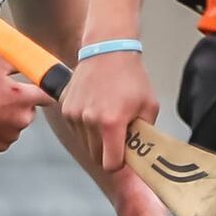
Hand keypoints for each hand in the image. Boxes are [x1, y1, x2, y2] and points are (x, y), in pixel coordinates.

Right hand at [0, 57, 51, 151]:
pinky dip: (0, 130)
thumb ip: (18, 64)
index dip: (45, 92)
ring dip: (11, 118)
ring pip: (18, 124)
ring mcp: (11, 134)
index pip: (50, 96)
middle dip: (22, 104)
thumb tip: (29, 62)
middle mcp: (21, 119)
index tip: (42, 91)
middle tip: (3, 97)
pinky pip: (7, 136)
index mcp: (24, 98)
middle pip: (32, 110)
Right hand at [60, 50, 158, 171]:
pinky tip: (97, 110)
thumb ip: (145, 134)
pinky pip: (76, 130)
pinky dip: (86, 128)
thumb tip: (142, 155)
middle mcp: (89, 121)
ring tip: (108, 118)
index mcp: (111, 123)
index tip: (125, 155)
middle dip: (109, 152)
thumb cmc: (131, 77)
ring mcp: (74, 114)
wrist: (107, 50)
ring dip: (96, 140)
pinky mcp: (65, 108)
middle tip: (119, 135)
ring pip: (85, 144)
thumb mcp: (149, 106)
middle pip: (96, 157)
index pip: (110, 165)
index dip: (120, 164)